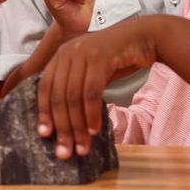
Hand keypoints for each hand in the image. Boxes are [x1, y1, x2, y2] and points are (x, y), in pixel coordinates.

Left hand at [37, 19, 155, 159]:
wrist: (145, 37)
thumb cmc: (118, 59)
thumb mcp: (91, 72)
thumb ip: (76, 88)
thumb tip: (64, 122)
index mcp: (61, 56)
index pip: (45, 88)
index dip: (44, 113)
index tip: (45, 135)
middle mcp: (68, 52)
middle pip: (58, 96)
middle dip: (61, 127)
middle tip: (65, 151)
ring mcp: (84, 53)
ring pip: (73, 97)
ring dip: (77, 126)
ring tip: (82, 147)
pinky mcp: (101, 57)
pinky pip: (91, 92)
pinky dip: (91, 114)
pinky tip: (94, 130)